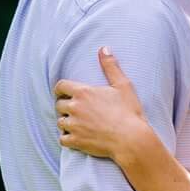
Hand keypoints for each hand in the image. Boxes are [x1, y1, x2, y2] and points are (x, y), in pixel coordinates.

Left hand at [54, 49, 155, 166]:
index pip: (60, 86)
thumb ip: (110, 66)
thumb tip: (104, 48)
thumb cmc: (129, 112)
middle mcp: (74, 107)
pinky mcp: (76, 142)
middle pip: (58, 105)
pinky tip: (76, 138)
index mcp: (83, 92)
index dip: (61, 90)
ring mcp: (74, 125)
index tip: (64, 93)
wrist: (131, 139)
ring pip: (60, 123)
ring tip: (77, 125)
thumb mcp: (123, 86)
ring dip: (66, 123)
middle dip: (65, 107)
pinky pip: (62, 140)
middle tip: (75, 110)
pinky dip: (67, 139)